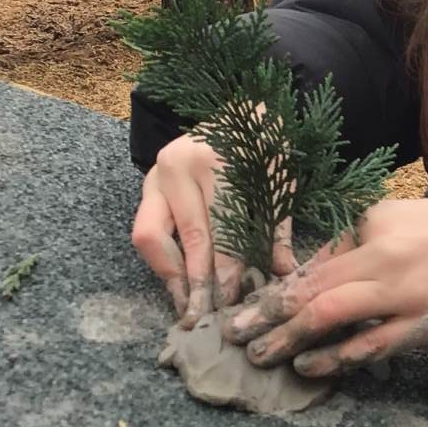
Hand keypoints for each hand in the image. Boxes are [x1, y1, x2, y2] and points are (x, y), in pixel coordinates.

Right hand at [132, 131, 296, 323]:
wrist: (240, 110)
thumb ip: (277, 226)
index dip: (227, 268)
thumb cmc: (264, 146)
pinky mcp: (146, 183)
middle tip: (205, 316)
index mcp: (221, 159)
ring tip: (186, 306)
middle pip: (188, 236)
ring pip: (151, 237)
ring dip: (170, 276)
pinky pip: (145, 230)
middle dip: (197, 282)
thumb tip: (282, 274)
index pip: (224, 226)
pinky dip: (162, 260)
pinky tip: (178, 283)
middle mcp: (182, 164)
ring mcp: (158, 173)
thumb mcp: (278, 179)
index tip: (231, 299)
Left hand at [224, 193, 427, 375]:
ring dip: (289, 337)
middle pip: (310, 287)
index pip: (312, 262)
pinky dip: (335, 357)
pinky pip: (371, 345)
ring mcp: (402, 293)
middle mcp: (381, 256)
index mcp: (370, 226)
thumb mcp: (392, 219)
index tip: (245, 306)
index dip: (275, 288)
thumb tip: (306, 272)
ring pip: (331, 314)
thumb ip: (350, 243)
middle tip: (234, 333)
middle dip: (267, 312)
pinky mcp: (422, 324)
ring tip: (261, 354)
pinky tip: (309, 367)